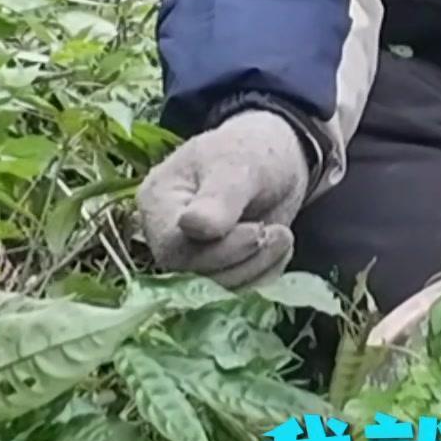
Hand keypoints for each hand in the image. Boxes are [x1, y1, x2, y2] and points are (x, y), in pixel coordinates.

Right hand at [137, 112, 309, 288]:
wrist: (276, 158)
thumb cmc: (251, 150)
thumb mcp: (238, 164)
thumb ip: (218, 197)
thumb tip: (193, 227)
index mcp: (158, 201)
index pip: (173, 246)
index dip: (217, 250)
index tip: (258, 230)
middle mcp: (165, 234)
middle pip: (191, 274)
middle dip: (242, 260)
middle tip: (280, 234)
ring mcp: (190, 255)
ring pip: (214, 289)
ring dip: (257, 269)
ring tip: (283, 236)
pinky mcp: (216, 270)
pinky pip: (235, 290)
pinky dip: (263, 276)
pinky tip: (279, 249)